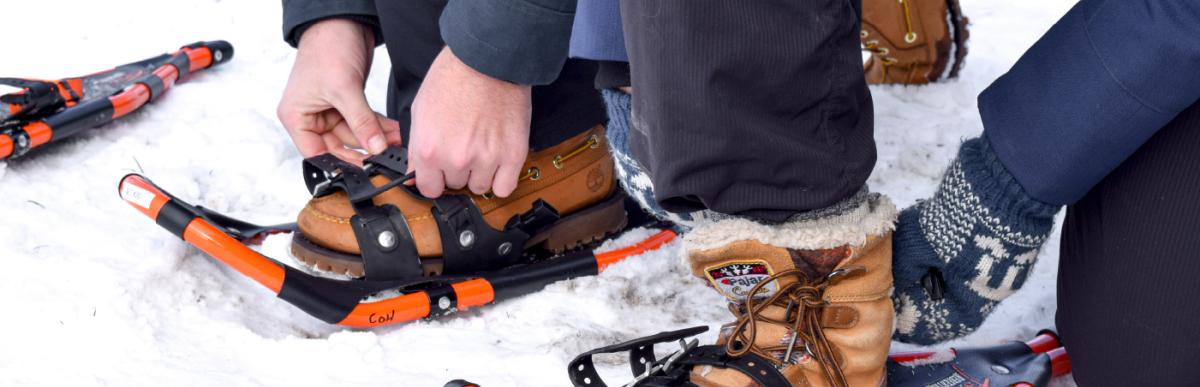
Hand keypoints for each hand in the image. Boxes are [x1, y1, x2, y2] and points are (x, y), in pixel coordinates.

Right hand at [277, 19, 400, 163]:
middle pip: (339, 146)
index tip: (365, 169)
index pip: (317, 153)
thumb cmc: (326, 48)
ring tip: (395, 140)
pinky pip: (363, 121)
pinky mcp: (346, 102)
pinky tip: (392, 130)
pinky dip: (377, 126)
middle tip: (388, 155)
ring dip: (375, 137)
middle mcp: (310, 116)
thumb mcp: (344, 89)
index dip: (341, 164)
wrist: (341, 22)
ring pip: (355, 134)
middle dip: (365, 149)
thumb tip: (376, 148)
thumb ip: (361, 121)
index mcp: (296, 117)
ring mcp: (329, 110)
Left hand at [408, 46, 531, 197]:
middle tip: (464, 145)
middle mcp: (456, 159)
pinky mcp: (512, 155)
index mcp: (429, 150)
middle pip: (455, 185)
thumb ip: (416, 148)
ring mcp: (486, 159)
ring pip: (480, 187)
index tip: (440, 173)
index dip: (434, 179)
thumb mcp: (420, 111)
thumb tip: (414, 174)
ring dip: (480, 173)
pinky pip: (505, 188)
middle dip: (457, 169)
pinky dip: (501, 179)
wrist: (487, 60)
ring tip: (482, 147)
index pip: (428, 189)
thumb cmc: (454, 77)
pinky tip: (498, 161)